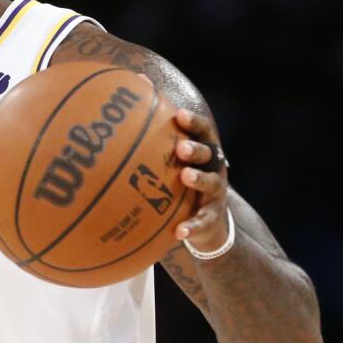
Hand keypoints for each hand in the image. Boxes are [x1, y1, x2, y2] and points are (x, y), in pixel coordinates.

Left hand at [172, 108, 230, 252]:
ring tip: (185, 177)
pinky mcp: (211, 218)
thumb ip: (158, 142)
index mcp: (204, 152)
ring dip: (199, 179)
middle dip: (196, 149)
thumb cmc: (183, 182)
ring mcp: (215, 194)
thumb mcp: (176, 163)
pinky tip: (178, 231)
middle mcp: (214, 169)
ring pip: (211, 184)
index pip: (204, 131)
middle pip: (209, 154)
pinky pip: (202, 222)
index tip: (179, 114)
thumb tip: (128, 111)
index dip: (194, 122)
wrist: (209, 222)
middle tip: (180, 147)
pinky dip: (192, 226)